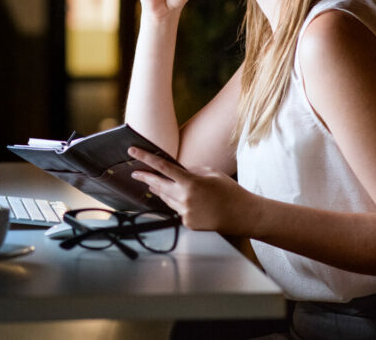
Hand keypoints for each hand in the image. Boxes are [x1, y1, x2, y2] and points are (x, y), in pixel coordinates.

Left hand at [128, 146, 252, 234]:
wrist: (243, 215)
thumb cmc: (230, 191)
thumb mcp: (211, 173)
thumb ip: (191, 171)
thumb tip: (176, 172)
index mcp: (190, 182)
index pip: (162, 167)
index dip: (145, 158)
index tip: (132, 151)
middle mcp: (184, 198)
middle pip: (157, 185)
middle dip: (145, 177)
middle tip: (135, 172)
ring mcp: (185, 212)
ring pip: (166, 198)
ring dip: (161, 190)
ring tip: (157, 184)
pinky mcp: (187, 223)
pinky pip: (176, 210)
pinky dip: (178, 203)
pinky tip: (189, 202)